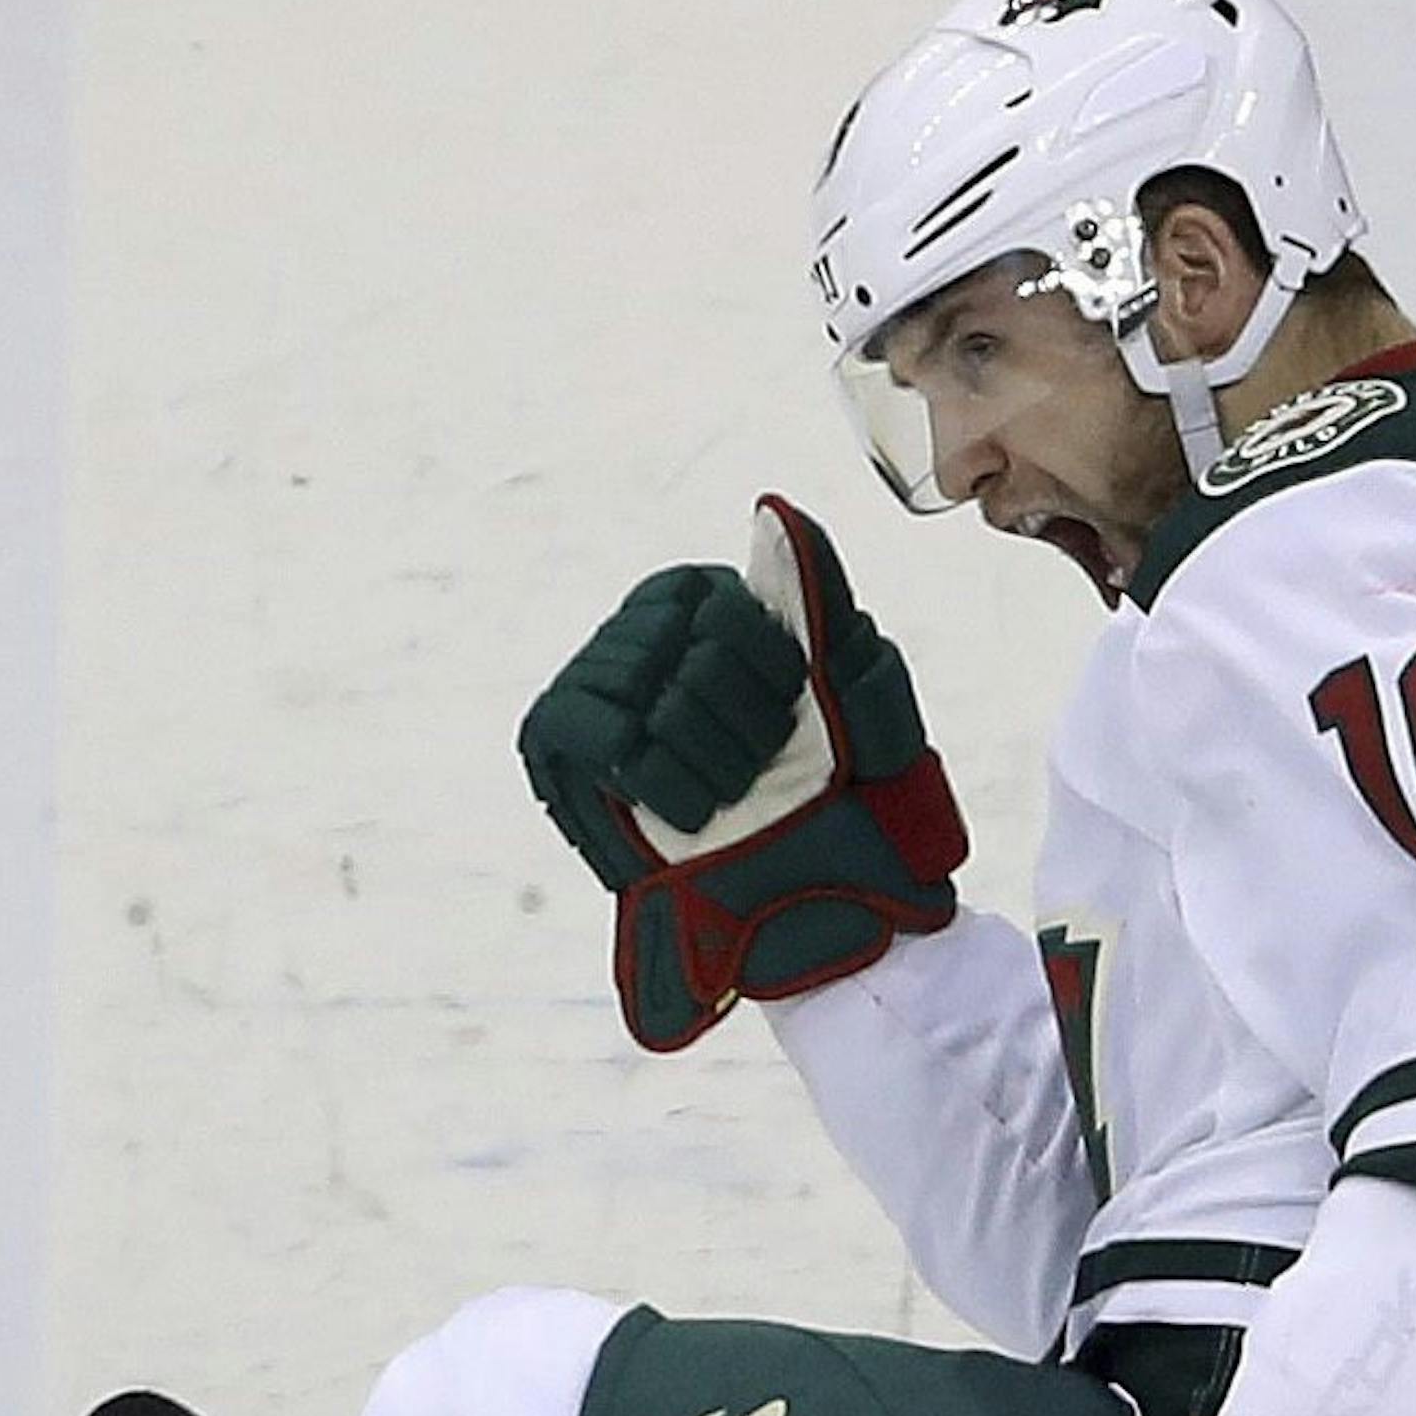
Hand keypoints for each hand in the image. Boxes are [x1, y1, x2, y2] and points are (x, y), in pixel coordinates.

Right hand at [516, 497, 966, 1048]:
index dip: (774, 677)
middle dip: (745, 728)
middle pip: (686, 647)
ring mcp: (595, 679)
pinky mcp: (553, 738)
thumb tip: (776, 511)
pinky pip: (598, 731)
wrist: (799, 905)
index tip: (797, 721)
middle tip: (763, 778)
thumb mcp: (861, 695)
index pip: (731, 609)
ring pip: (645, 688)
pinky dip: (653, 777)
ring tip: (728, 803)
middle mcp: (646, 627)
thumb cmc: (835, 801)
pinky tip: (688, 814)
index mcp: (714, 602)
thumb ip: (825, 597)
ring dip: (707, 764)